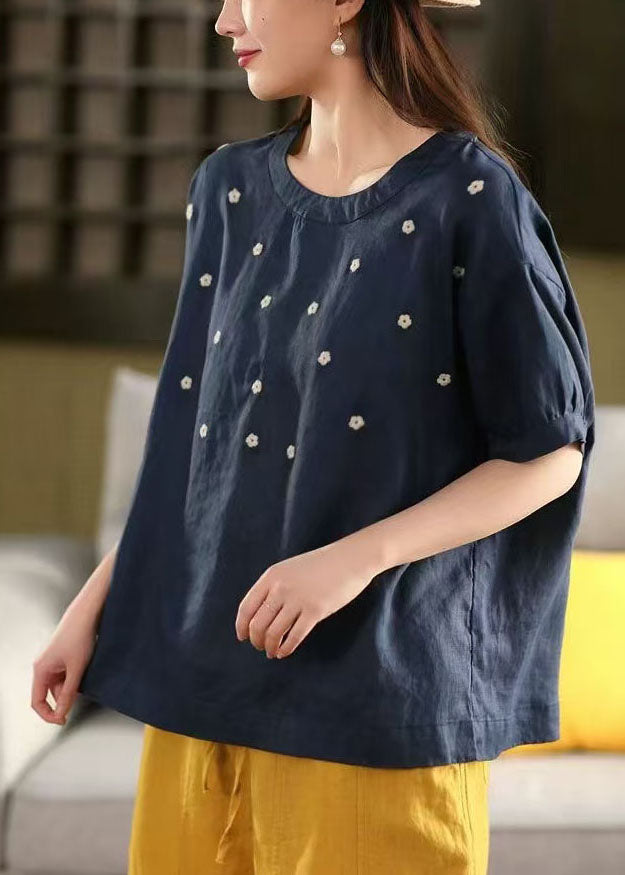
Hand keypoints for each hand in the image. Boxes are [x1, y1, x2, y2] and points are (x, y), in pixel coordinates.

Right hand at [31, 609, 97, 724]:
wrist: (86, 614)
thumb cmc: (79, 636)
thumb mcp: (76, 669)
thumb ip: (69, 693)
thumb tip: (63, 712)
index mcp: (40, 670)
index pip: (37, 702)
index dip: (48, 714)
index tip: (62, 720)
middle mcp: (43, 666)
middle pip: (50, 693)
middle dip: (64, 698)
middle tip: (79, 699)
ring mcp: (53, 661)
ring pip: (60, 684)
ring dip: (71, 687)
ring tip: (84, 676)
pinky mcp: (62, 657)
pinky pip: (65, 675)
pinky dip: (74, 678)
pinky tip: (84, 670)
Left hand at [234, 539, 380, 658]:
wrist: (349, 559)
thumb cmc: (320, 566)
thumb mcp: (289, 570)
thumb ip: (273, 588)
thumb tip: (258, 615)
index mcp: (271, 576)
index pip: (246, 607)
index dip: (242, 626)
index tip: (242, 637)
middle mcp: (281, 588)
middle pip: (257, 624)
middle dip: (256, 640)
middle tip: (260, 647)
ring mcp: (298, 599)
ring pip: (274, 633)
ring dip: (270, 646)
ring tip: (272, 651)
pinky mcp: (315, 611)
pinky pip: (294, 636)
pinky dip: (286, 648)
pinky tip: (285, 652)